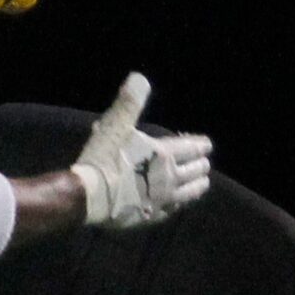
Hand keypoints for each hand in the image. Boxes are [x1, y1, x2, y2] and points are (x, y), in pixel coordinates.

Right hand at [71, 73, 211, 227]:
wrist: (88, 196)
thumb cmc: (102, 159)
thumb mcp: (115, 126)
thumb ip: (129, 103)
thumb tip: (139, 78)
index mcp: (164, 154)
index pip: (192, 148)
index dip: (201, 145)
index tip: (206, 144)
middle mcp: (169, 177)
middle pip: (195, 170)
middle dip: (201, 164)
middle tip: (204, 162)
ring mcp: (162, 199)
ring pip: (189, 192)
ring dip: (197, 185)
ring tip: (202, 182)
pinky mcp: (151, 216)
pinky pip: (173, 210)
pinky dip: (179, 204)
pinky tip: (177, 204)